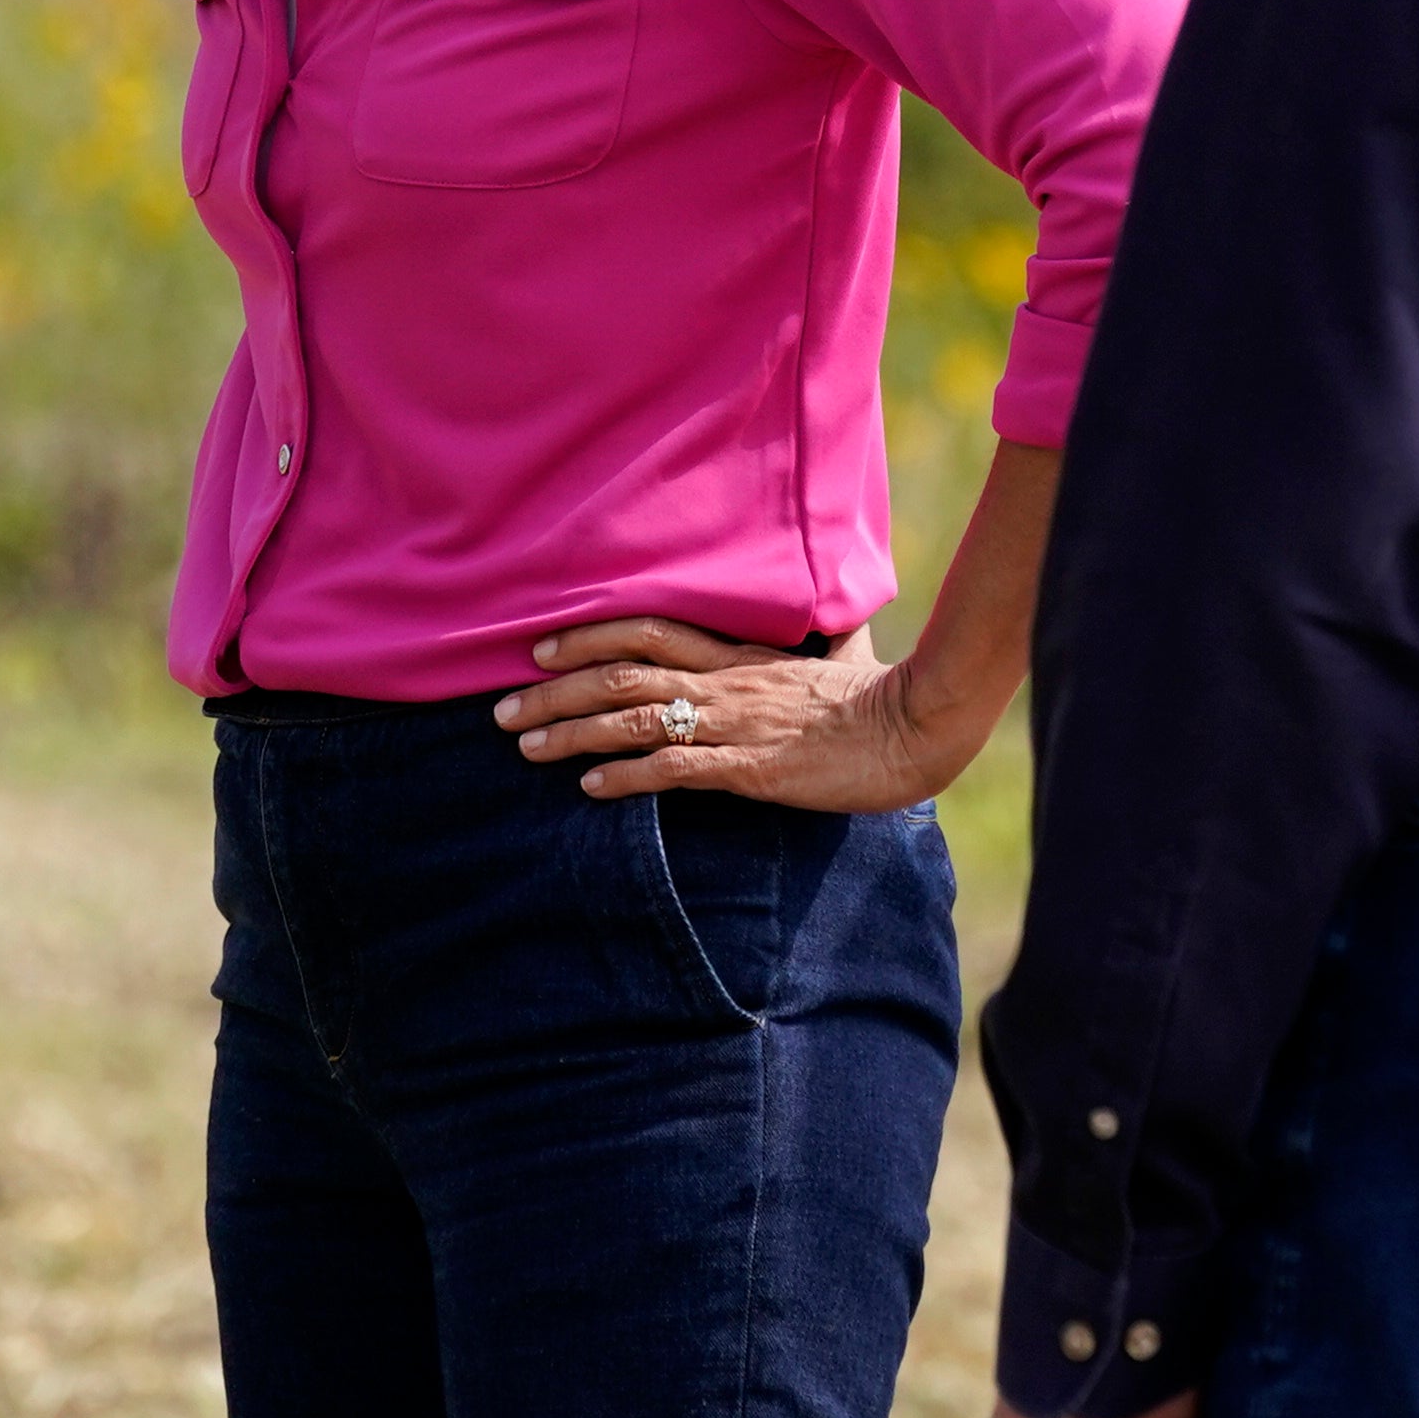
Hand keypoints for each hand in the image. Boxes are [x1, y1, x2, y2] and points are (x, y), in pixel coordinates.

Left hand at [499, 617, 967, 809]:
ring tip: (526, 748)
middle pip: (621, 675)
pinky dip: (626, 775)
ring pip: (635, 719)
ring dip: (573, 733)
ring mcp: (734, 724)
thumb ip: (805, 650)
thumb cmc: (876, 699)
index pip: (646, 631)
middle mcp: (724, 682)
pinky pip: (675, 769)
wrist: (915, 727)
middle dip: (556, 691)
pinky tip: (589, 786)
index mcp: (738, 655)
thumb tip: (821, 637)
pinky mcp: (750, 769)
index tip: (538, 648)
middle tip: (503, 711)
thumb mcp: (829, 662)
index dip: (586, 636)